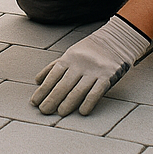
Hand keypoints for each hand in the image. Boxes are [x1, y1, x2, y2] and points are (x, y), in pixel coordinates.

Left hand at [32, 15, 150, 115]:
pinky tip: (82, 111)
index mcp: (69, 58)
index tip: (34, 102)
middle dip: (52, 99)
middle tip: (44, 111)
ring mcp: (94, 71)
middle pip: (63, 84)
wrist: (117, 40)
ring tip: (60, 113)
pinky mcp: (108, 76)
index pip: (52, 76)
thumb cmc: (90, 50)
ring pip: (78, 90)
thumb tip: (38, 80)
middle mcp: (80, 64)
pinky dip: (88, 102)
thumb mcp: (71, 53)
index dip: (43, 90)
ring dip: (68, 103)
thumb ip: (54, 66)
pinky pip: (96, 92)